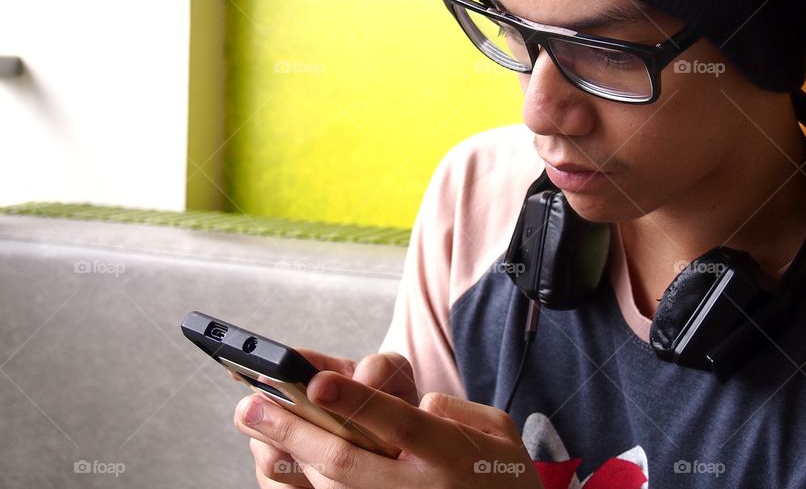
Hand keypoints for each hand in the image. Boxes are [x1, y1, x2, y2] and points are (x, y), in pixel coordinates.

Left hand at [234, 370, 541, 487]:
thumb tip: (413, 404)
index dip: (355, 400)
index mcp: (449, 453)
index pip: (396, 423)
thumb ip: (455, 410)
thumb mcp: (498, 433)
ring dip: (289, 461)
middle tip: (251, 405)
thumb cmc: (503, 478)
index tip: (316, 379)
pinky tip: (279, 464)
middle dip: (294, 431)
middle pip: (345, 461)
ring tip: (255, 430)